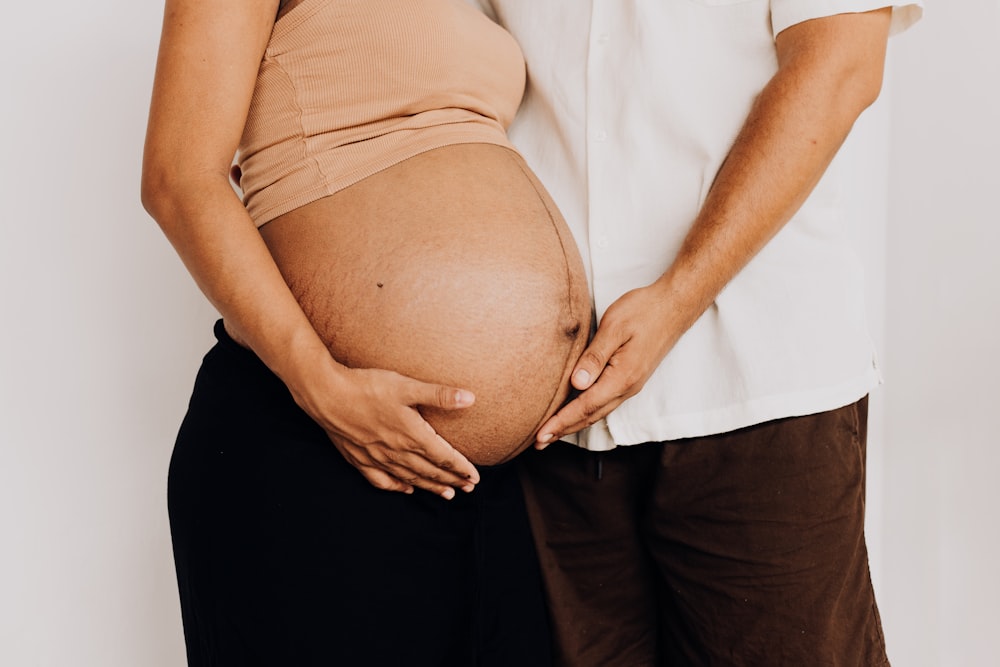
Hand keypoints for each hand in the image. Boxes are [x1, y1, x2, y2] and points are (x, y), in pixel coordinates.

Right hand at [300, 364, 480, 498]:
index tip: (475, 477)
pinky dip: (397, 486)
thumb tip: (470, 399)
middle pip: (430, 471)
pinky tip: (405, 489)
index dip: (461, 468)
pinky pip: (382, 480)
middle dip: (451, 480)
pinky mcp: (359, 459)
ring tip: (447, 495)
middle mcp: (397, 451)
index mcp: (412, 435)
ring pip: (409, 478)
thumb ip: (439, 395)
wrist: (327, 394)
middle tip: (468, 488)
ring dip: (430, 487)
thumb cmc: (367, 387)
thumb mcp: (407, 386)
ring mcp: (377, 458)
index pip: (444, 457)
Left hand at [536, 283, 676, 445]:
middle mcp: (627, 387)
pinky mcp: (631, 378)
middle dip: (563, 430)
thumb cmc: (644, 311)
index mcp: (621, 377)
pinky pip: (605, 402)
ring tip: (553, 432)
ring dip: (574, 423)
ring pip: (598, 411)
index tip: (540, 435)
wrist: (674, 306)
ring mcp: (631, 384)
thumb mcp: (614, 327)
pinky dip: (586, 412)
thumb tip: (576, 384)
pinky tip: (576, 412)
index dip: (560, 422)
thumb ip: (595, 357)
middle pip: (590, 416)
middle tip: (538, 442)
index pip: (584, 406)